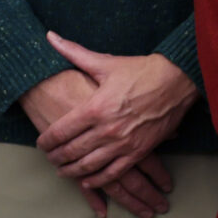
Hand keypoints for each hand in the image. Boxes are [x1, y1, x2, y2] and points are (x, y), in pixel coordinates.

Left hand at [20, 37, 193, 217]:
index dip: (46, 141)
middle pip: (71, 151)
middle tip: (49, 158)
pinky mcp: (138, 151)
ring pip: (89, 166)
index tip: (40, 143)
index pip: (60, 131)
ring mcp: (123, 143)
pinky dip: (97, 180)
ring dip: (72, 171)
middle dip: (56, 158)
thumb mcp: (105, 62)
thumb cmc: (140, 70)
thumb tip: (50, 37)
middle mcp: (106, 129)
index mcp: (95, 107)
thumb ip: (74, 53)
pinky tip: (88, 180)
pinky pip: (113, 172)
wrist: (176, 81)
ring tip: (62, 171)